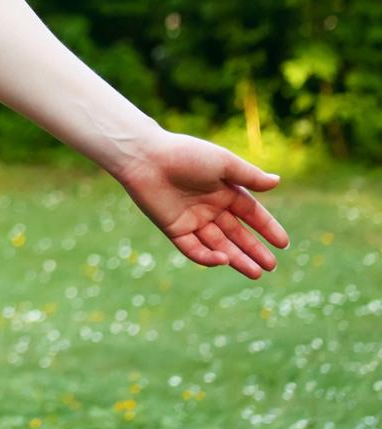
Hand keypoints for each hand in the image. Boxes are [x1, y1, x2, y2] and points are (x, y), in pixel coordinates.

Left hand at [110, 130, 290, 278]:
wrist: (145, 158)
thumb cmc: (186, 155)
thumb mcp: (223, 163)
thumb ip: (249, 176)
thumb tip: (277, 181)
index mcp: (224, 190)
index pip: (251, 213)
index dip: (267, 228)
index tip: (283, 244)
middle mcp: (210, 206)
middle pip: (237, 234)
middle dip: (254, 250)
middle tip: (271, 267)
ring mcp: (192, 219)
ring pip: (218, 245)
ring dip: (237, 259)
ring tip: (256, 273)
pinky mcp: (174, 228)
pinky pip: (193, 248)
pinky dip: (207, 257)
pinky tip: (224, 260)